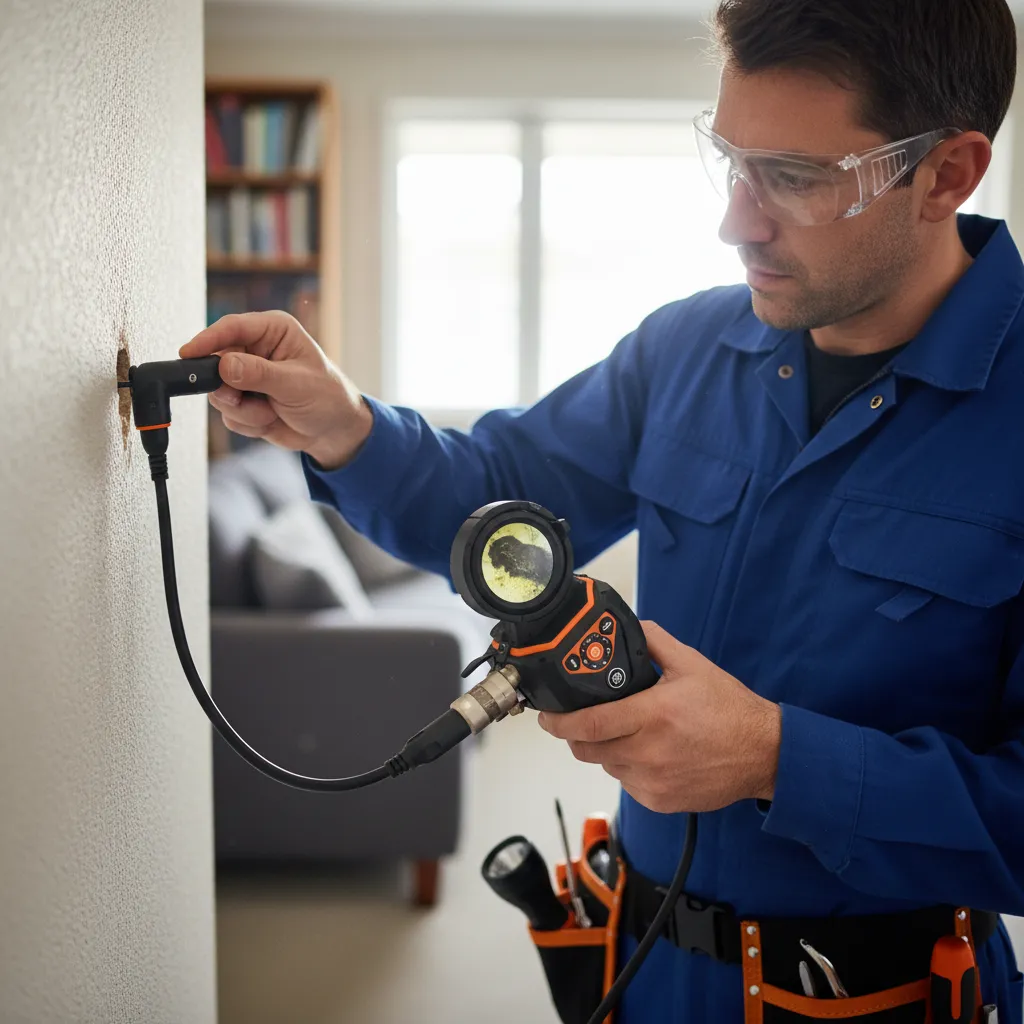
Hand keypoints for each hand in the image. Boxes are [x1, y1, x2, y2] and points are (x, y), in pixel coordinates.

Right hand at [179, 310, 371, 469]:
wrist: (333, 431)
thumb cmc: (327, 397)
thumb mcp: (296, 383)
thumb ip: (259, 374)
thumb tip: (224, 364)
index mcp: (273, 331)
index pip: (231, 328)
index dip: (208, 340)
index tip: (189, 354)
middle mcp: (255, 349)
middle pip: (215, 362)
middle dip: (230, 388)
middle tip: (244, 399)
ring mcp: (246, 376)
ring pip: (219, 393)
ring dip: (244, 410)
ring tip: (271, 411)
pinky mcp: (243, 400)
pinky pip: (228, 414)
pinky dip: (248, 423)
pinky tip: (270, 419)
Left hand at [537, 621, 780, 813]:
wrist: (763, 754)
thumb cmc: (730, 710)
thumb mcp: (693, 664)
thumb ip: (655, 642)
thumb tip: (628, 627)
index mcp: (654, 715)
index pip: (590, 723)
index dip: (560, 722)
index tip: (546, 716)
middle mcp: (649, 752)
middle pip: (588, 749)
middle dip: (576, 734)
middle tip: (580, 720)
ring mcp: (653, 781)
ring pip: (606, 766)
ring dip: (605, 749)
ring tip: (627, 732)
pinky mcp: (659, 800)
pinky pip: (626, 783)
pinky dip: (627, 768)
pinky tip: (647, 752)